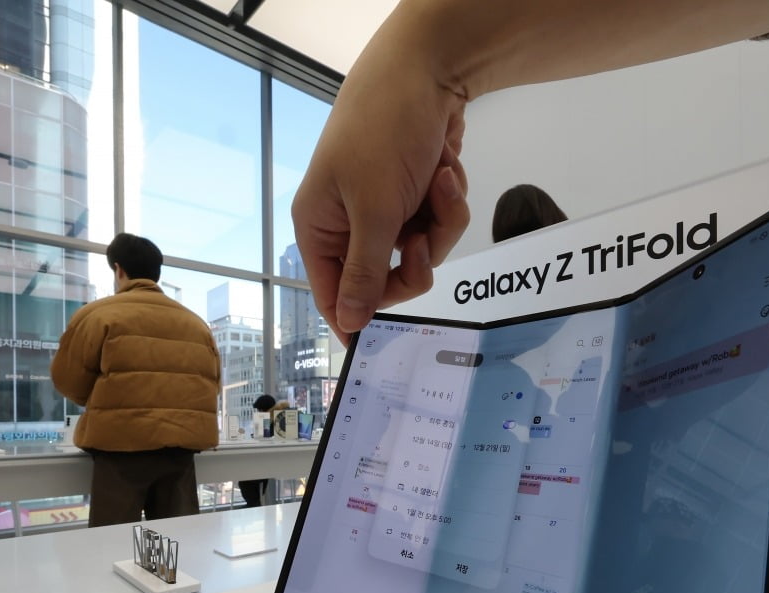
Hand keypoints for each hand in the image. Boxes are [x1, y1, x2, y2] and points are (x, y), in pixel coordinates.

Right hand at [292, 36, 469, 340]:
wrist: (426, 70)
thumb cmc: (382, 131)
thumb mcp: (373, 209)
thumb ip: (365, 272)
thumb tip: (349, 322)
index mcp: (320, 228)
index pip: (333, 294)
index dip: (357, 318)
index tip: (380, 346)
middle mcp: (348, 223)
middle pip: (387, 278)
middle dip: (418, 257)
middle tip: (424, 238)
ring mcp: (384, 208)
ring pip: (422, 250)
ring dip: (440, 219)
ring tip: (439, 180)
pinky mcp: (414, 193)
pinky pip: (439, 221)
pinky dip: (448, 197)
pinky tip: (444, 166)